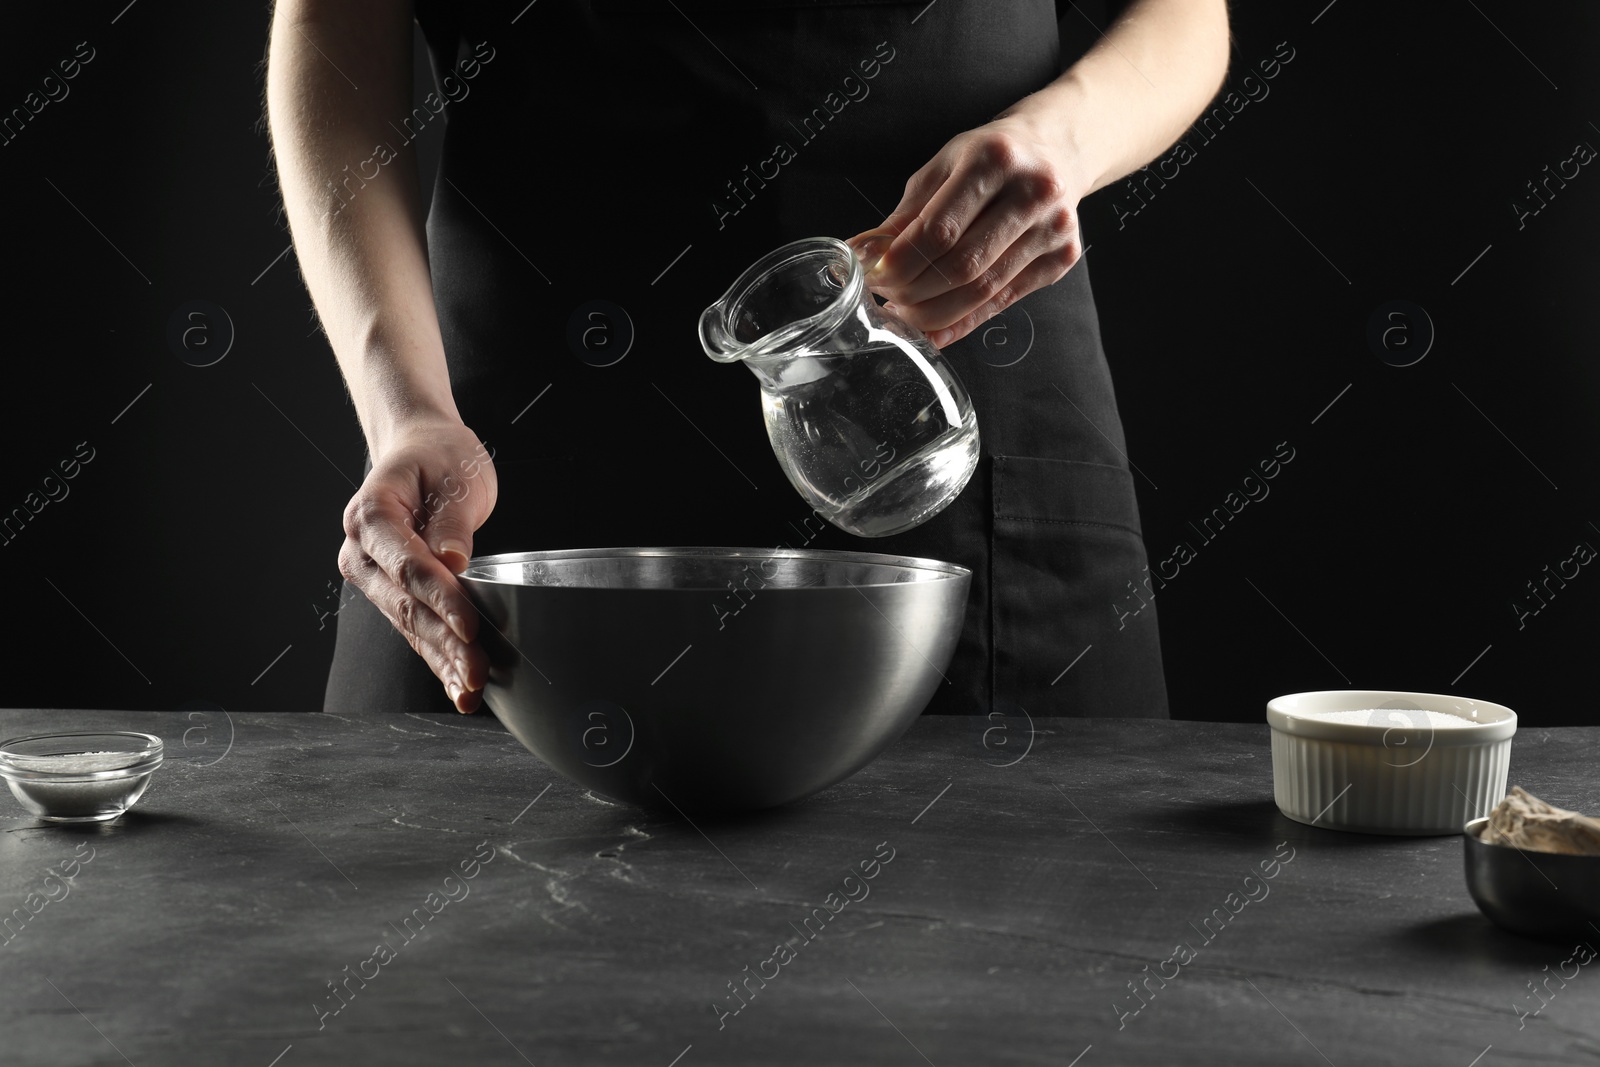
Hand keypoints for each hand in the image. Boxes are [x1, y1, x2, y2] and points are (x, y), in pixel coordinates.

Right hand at [337, 418, 498, 711]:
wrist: (420, 450)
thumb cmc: (438, 457)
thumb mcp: (456, 472)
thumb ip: (452, 519)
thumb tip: (452, 560)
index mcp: (370, 515)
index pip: (408, 565)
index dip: (440, 598)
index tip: (470, 625)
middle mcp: (361, 551)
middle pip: (406, 604)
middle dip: (445, 642)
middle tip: (478, 671)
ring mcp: (371, 576)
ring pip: (409, 625)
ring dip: (442, 661)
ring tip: (470, 690)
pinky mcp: (390, 594)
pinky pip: (414, 630)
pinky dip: (438, 659)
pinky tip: (459, 686)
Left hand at [846, 115, 1086, 347]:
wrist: (1054, 152)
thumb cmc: (988, 159)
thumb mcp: (941, 169)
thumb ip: (904, 215)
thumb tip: (862, 255)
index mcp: (994, 159)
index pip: (939, 229)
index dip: (901, 263)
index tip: (874, 276)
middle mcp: (1033, 192)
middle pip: (962, 265)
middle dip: (914, 292)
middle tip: (887, 296)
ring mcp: (1054, 229)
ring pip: (983, 291)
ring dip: (934, 313)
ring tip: (905, 313)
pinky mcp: (1062, 258)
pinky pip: (1003, 302)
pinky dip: (962, 322)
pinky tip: (934, 329)